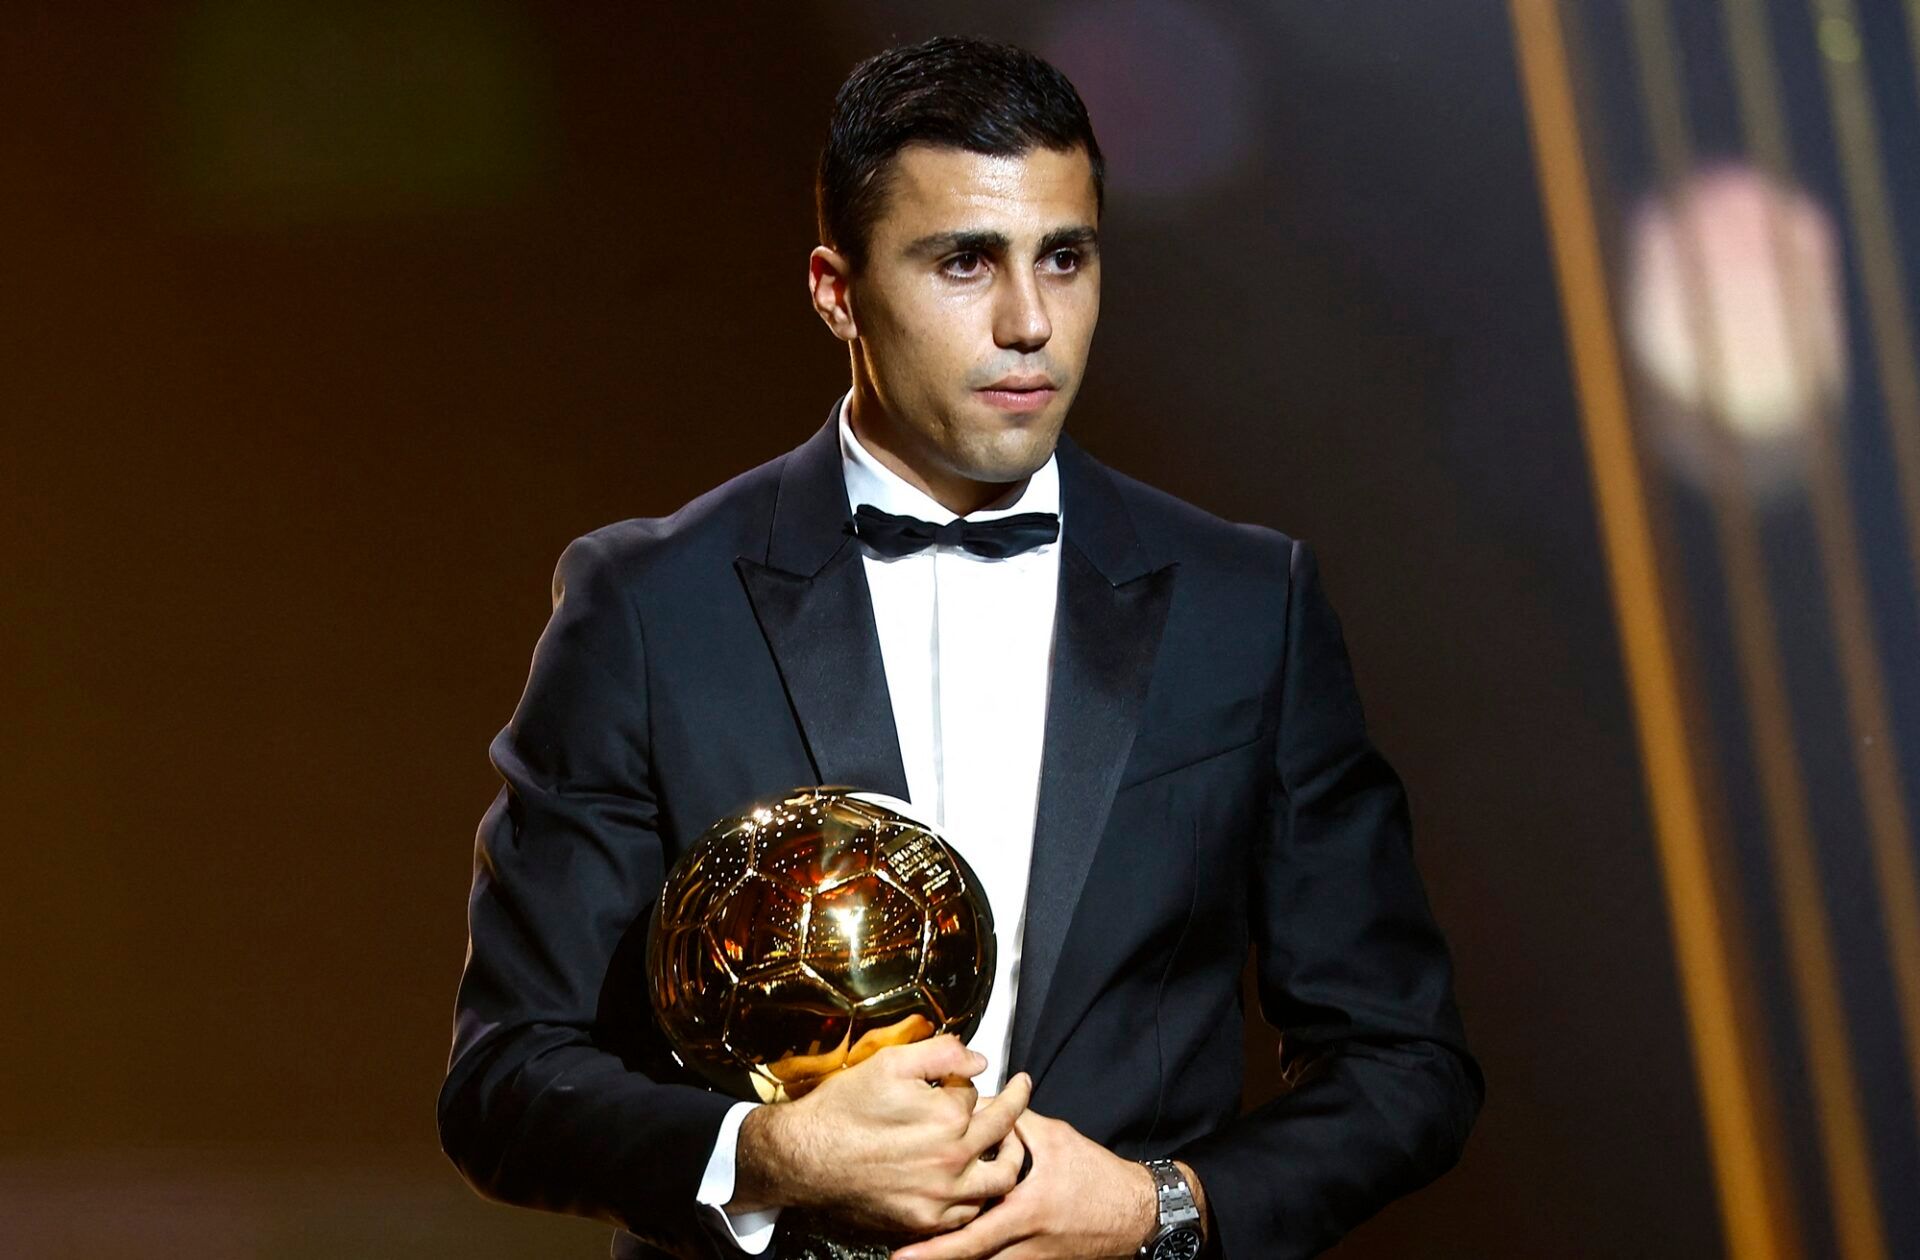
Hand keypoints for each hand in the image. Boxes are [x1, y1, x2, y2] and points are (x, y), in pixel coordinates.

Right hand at [733, 1034, 1031, 1237]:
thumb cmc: (843, 1109)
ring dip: (1009, 1157)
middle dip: (1016, 1107)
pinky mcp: (925, 1222)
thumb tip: (980, 1059)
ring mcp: (940, 1196)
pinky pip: (970, 1213)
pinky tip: (975, 1181)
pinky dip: (979, 1195)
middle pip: (1002, 1132)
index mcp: (947, 1116)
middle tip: (1020, 1092)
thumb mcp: (889, 1063)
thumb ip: (941, 1053)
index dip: (967, 1082)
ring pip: (999, 1180)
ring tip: (1008, 1143)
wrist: (804, 1158)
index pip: (978, 1094)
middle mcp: (952, 1159)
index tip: (962, 1078)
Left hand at [891, 1111, 1205, 1259]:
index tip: (902, 1251)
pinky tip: (958, 1254)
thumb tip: (977, 1106)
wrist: (1137, 1213)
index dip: (936, 1248)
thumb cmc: (1097, 1175)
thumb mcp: (1054, 1138)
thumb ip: (1014, 1123)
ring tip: (919, 1255)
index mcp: (1026, 1211)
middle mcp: (1026, 1244)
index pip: (973, 1237)